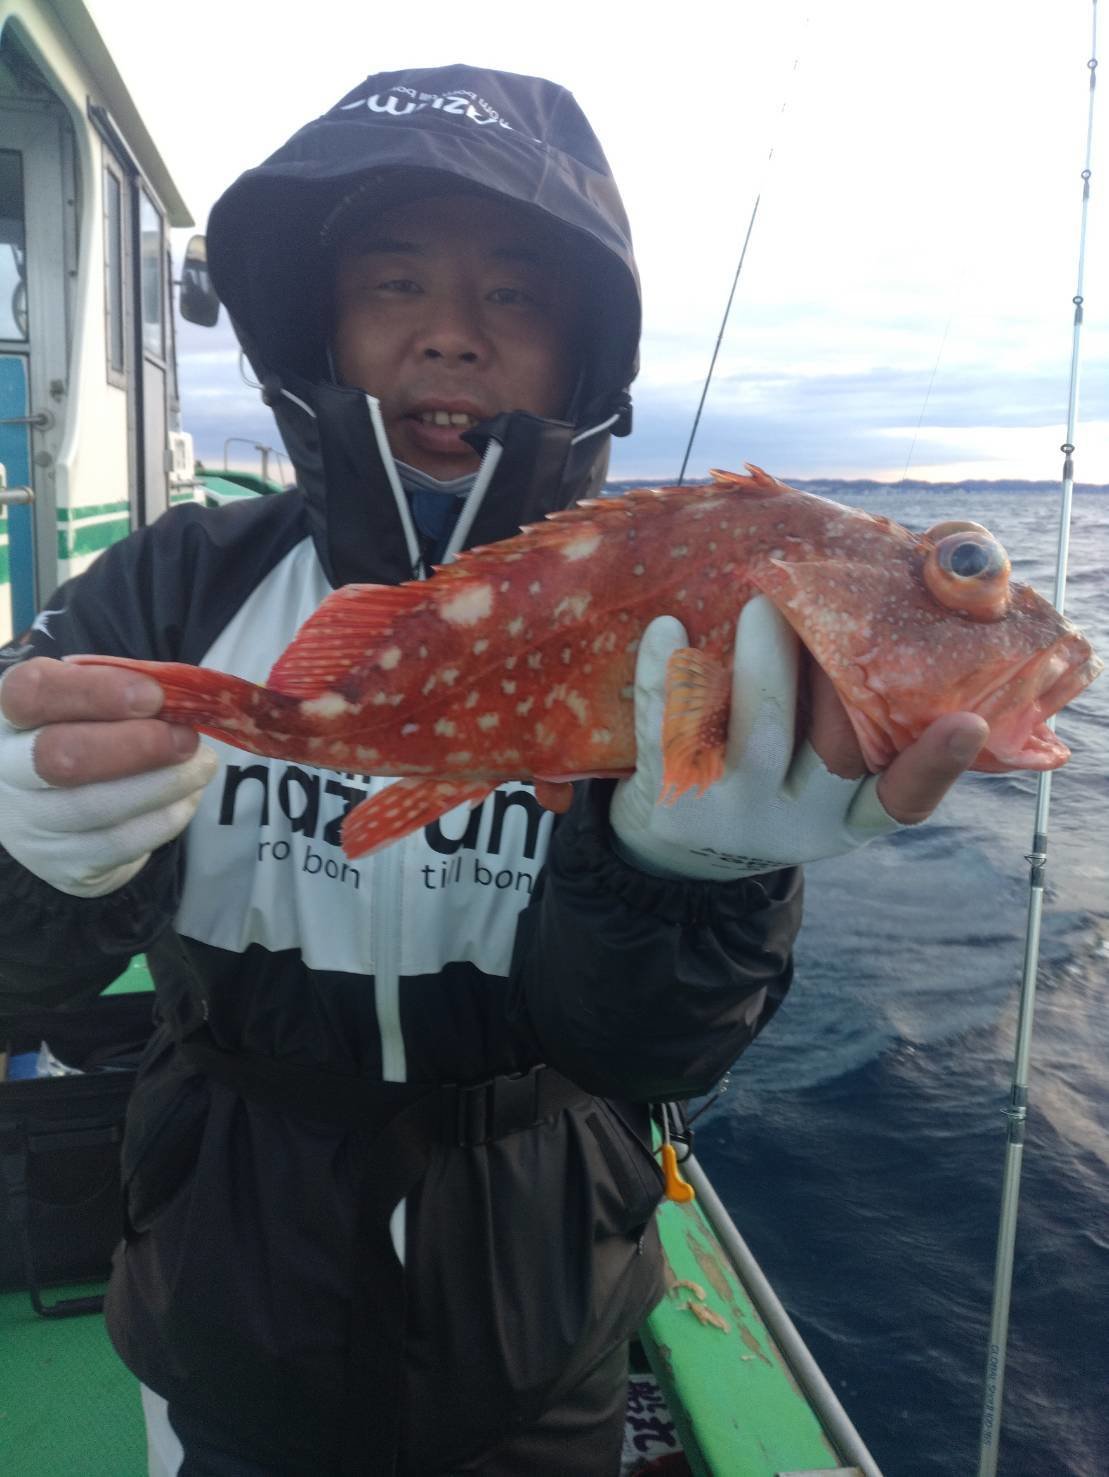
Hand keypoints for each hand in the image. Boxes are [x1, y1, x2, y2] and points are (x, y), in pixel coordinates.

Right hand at [0, 657, 217, 897]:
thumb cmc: (87, 738)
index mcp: (10, 713)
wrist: (63, 817)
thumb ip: (126, 694)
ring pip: (96, 807)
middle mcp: (6, 768)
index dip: (97, 692)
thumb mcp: (94, 705)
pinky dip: (165, 819)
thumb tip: (182, 700)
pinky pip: (120, 844)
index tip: (155, 696)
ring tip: (201, 766)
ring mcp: (29, 823)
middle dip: (137, 746)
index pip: (33, 692)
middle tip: (187, 738)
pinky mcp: (62, 864)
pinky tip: (185, 799)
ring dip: (165, 783)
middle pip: (59, 757)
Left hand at [609, 599, 987, 880]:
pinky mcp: (674, 800)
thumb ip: (854, 724)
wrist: (672, 849)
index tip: (967, 721)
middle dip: (839, 678)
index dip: (936, 764)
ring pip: (760, 735)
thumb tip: (890, 613)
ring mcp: (736, 816)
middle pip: (835, 751)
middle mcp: (798, 823)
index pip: (903, 799)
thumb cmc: (766, 782)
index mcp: (847, 816)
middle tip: (832, 608)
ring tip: (763, 603)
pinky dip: (666, 675)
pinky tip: (666, 626)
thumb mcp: (816, 782)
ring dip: (764, 664)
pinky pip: (671, 730)